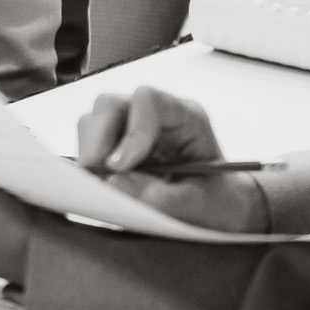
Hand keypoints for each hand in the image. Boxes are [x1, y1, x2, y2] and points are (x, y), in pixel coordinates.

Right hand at [76, 87, 266, 232]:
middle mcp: (155, 114)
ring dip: (91, 151)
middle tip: (98, 176)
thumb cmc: (219, 201)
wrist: (220, 209)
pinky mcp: (116, 142)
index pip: (148, 100)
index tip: (120, 166)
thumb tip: (114, 183)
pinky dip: (90, 160)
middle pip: (111, 104)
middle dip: (98, 140)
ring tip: (103, 182)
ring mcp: (132, 125)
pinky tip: (103, 181)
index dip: (130, 131)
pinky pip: (89, 140)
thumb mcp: (200, 205)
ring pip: (94, 119)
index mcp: (186, 117)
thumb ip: (162, 197)